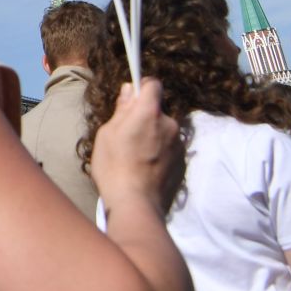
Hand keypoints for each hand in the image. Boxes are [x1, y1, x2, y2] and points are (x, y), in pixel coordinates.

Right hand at [91, 78, 183, 214]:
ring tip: (135, 155)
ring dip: (152, 136)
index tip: (131, 97)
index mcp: (149, 113)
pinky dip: (159, 152)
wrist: (136, 204)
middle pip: (157, 110)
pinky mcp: (183, 163)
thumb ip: (122, 110)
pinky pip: (169, 148)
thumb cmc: (114, 166)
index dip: (142, 87)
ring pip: (163, 130)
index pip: (153, 85)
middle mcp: (169, 124)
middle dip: (144, 117)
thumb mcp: (107, 133)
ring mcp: (179, 145)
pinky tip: (144, 167)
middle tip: (126, 134)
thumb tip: (129, 91)